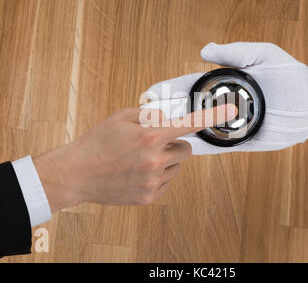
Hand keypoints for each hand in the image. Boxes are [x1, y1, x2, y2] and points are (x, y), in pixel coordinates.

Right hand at [33, 104, 236, 211]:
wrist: (76, 174)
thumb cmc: (96, 142)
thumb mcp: (121, 117)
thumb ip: (150, 114)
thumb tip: (167, 118)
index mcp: (150, 136)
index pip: (189, 124)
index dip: (213, 116)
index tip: (231, 110)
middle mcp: (156, 159)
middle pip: (186, 149)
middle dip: (175, 144)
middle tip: (153, 143)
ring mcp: (153, 181)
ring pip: (176, 166)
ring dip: (166, 160)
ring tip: (139, 159)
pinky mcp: (149, 197)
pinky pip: (166, 182)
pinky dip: (158, 176)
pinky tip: (136, 173)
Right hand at [143, 42, 307, 153]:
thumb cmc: (290, 76)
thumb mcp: (262, 55)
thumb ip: (234, 52)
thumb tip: (204, 51)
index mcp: (223, 84)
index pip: (188, 87)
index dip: (168, 90)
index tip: (148, 94)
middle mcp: (221, 105)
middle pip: (185, 109)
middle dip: (164, 112)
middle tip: (142, 119)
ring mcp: (227, 125)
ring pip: (194, 129)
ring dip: (174, 131)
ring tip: (152, 134)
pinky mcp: (237, 142)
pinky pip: (213, 145)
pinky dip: (196, 146)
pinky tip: (178, 147)